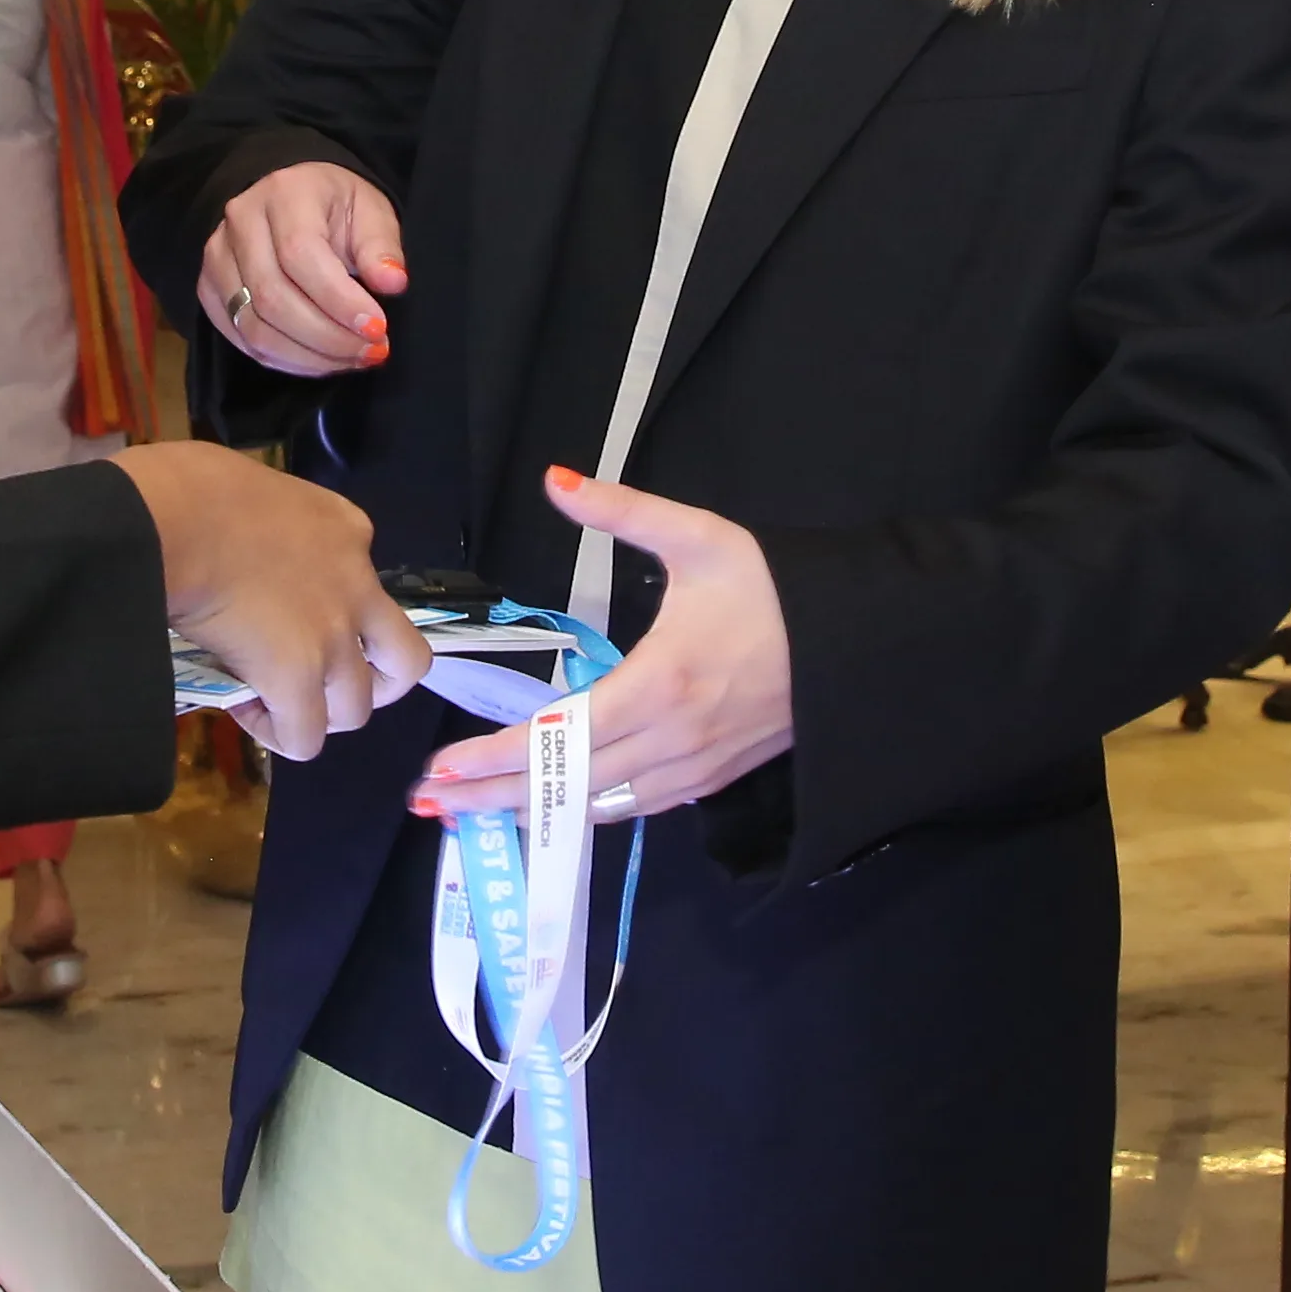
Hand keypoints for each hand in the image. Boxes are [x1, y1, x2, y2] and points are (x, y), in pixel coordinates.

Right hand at [111, 445, 425, 761]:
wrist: (172, 518)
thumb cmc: (188, 486)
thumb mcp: (251, 487)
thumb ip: (264, 523)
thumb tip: (225, 549)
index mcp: (345, 530)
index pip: (365, 579)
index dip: (332, 607)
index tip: (283, 612)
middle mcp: (357, 586)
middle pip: (404, 659)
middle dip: (377, 682)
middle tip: (328, 684)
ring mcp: (334, 635)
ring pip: (357, 707)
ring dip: (321, 713)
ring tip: (277, 702)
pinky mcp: (299, 676)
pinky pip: (306, 737)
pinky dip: (280, 735)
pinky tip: (245, 712)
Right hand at [199, 162, 402, 378]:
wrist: (293, 199)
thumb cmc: (336, 207)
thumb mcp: (370, 211)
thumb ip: (380, 247)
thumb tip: (393, 282)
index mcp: (284, 193)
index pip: (300, 255)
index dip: (339, 300)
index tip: (378, 328)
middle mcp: (240, 223)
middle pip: (273, 297)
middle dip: (328, 337)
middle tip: (372, 352)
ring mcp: (217, 258)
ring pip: (254, 326)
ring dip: (308, 356)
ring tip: (351, 359)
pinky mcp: (209, 289)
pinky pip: (242, 338)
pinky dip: (285, 360)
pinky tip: (321, 360)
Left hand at [413, 469, 788, 825]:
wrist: (861, 643)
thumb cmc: (777, 590)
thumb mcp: (701, 539)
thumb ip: (622, 512)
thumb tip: (556, 479)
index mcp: (661, 684)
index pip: (556, 736)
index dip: (494, 759)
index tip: (441, 769)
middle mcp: (672, 740)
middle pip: (564, 785)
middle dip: (492, 798)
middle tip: (429, 803)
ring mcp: (693, 769)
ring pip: (596, 807)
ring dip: (532, 812)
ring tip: (474, 813)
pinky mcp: (711, 780)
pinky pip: (635, 807)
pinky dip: (584, 812)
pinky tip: (551, 809)